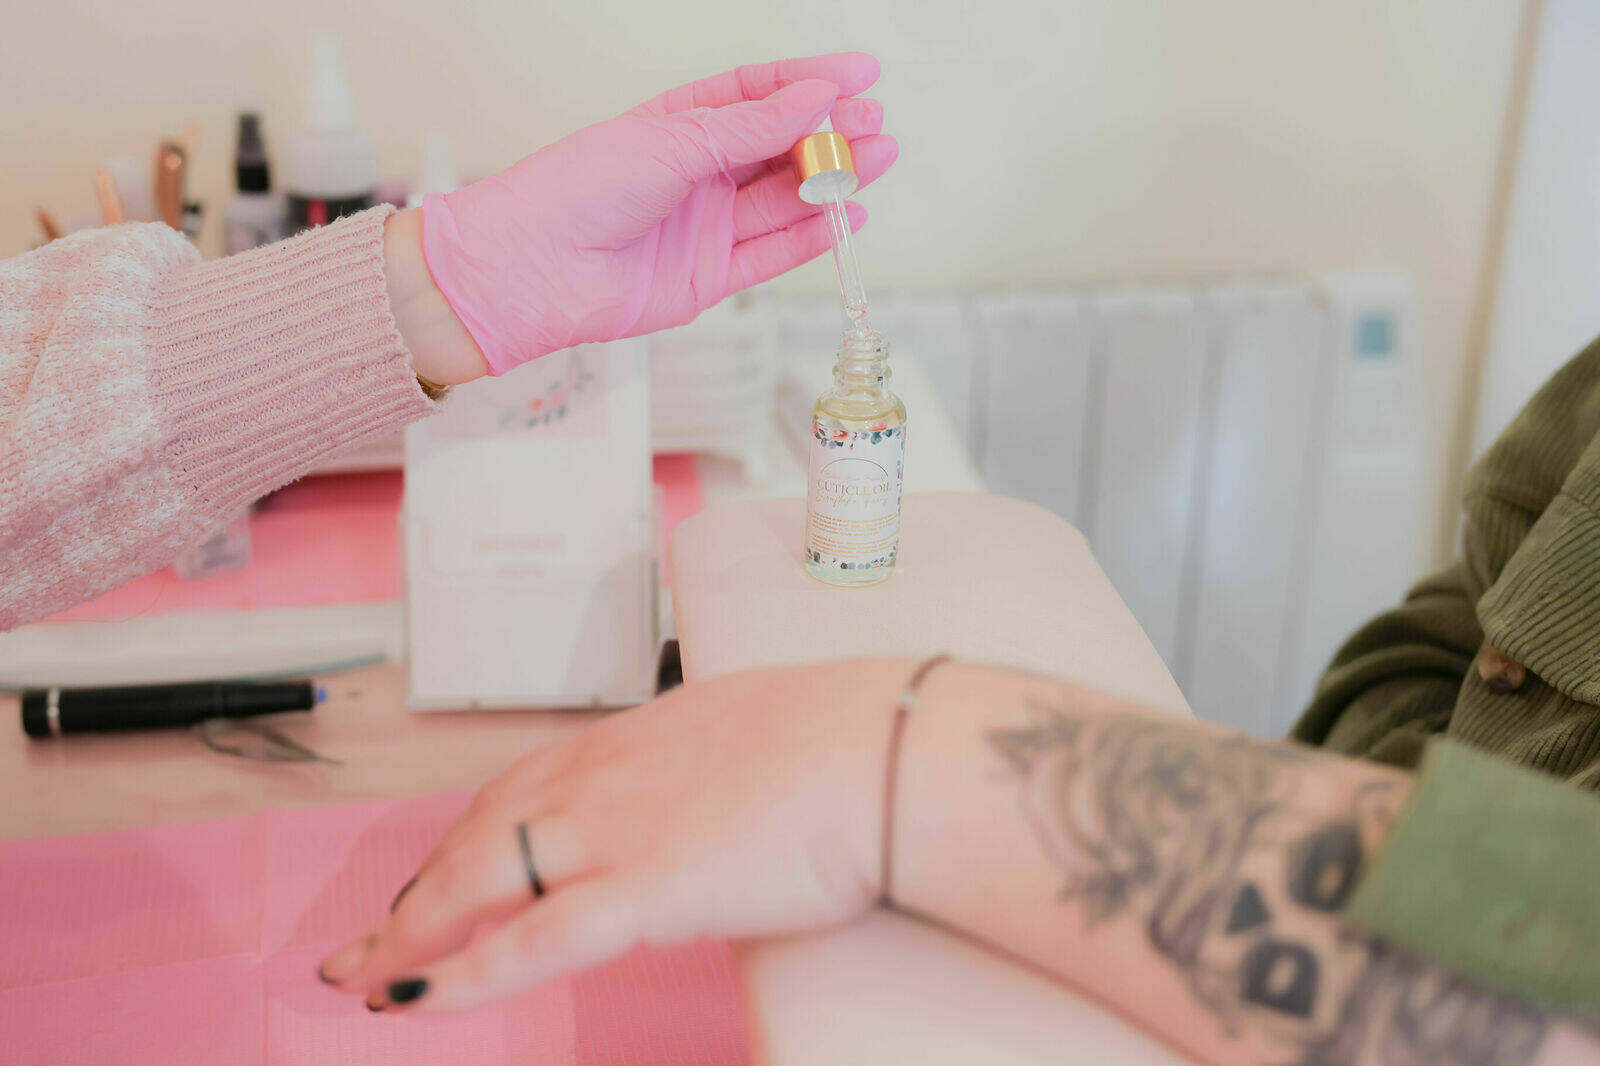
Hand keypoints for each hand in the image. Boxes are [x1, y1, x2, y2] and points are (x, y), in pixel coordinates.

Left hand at [318, 658, 912, 1010]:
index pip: (521, 789)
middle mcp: (601, 776)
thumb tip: (712, 796)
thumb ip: (710, 762)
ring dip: (412, 931)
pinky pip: (526, 942)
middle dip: (420, 889)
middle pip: (479, 833)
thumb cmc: (848, 737)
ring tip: (367, 973)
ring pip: (478, 880)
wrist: (885, 748)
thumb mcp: (756, 727)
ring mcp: (612, 830)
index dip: (470, 836)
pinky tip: (408, 998)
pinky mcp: (639, 889)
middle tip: (373, 934)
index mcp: (632, 737)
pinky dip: (457, 975)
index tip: (442, 870)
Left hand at [418, 53, 896, 374]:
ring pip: (783, 200)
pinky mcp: (709, 278)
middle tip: (876, 122)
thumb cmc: (578, 189)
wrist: (534, 268)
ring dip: (833, 182)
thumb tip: (816, 100)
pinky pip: (772, 256)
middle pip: (780, 149)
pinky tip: (849, 216)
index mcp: (680, 124)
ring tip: (879, 159)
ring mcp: (705, 226)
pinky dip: (812, 238)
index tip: (861, 72)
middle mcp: (697, 174)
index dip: (811, 81)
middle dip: (831, 135)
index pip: (759, 93)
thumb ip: (752, 128)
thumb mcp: (674, 141)